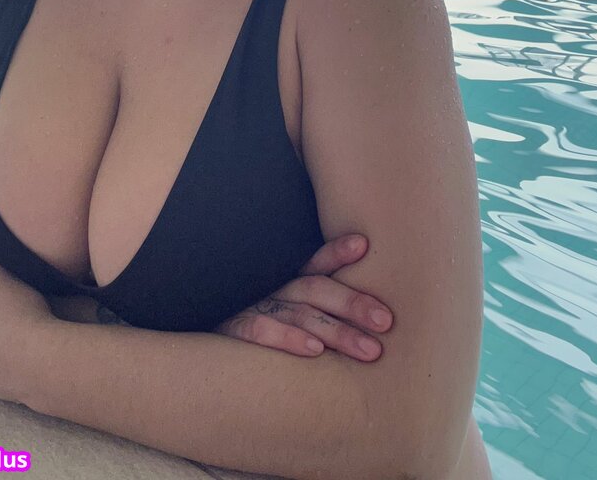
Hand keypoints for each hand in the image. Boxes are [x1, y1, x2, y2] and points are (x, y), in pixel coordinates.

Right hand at [214, 234, 391, 361]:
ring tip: (368, 349)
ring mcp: (255, 308)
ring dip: (337, 332)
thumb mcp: (288, 315)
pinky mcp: (236, 330)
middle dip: (354, 304)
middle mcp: (275, 291)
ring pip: (301, 314)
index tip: (363, 243)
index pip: (316, 264)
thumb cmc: (258, 332)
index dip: (337, 252)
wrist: (210, 352)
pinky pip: (263, 330)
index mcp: (288, 283)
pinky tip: (315, 349)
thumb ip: (322, 314)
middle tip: (386, 321)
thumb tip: (373, 325)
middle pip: (318, 289)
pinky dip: (289, 338)